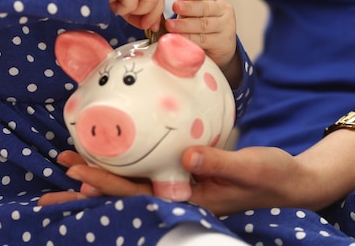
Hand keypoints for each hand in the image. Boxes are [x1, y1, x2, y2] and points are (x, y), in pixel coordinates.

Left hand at [37, 146, 312, 213]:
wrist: (291, 182)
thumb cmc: (271, 176)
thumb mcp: (249, 167)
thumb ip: (219, 163)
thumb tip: (187, 156)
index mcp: (192, 199)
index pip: (140, 194)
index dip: (108, 183)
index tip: (80, 172)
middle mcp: (182, 196)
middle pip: (128, 191)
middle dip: (94, 179)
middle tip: (63, 163)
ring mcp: (185, 187)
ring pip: (136, 182)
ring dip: (105, 173)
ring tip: (74, 162)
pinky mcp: (191, 175)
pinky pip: (153, 171)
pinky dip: (129, 164)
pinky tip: (117, 155)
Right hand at [105, 0, 164, 31]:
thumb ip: (137, 2)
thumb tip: (152, 23)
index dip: (156, 7)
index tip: (150, 24)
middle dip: (151, 12)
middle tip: (142, 25)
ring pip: (150, 0)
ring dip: (133, 10)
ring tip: (116, 5)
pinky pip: (132, 4)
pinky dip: (121, 10)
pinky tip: (109, 1)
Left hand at [165, 0, 238, 83]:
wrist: (223, 46)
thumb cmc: (205, 25)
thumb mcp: (198, 13)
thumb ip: (188, 6)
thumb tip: (179, 1)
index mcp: (216, 0)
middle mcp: (223, 11)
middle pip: (205, 8)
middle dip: (189, 7)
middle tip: (175, 6)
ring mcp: (225, 27)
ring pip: (204, 25)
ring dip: (185, 25)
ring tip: (171, 25)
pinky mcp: (222, 42)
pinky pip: (204, 40)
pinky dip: (190, 39)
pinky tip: (179, 37)